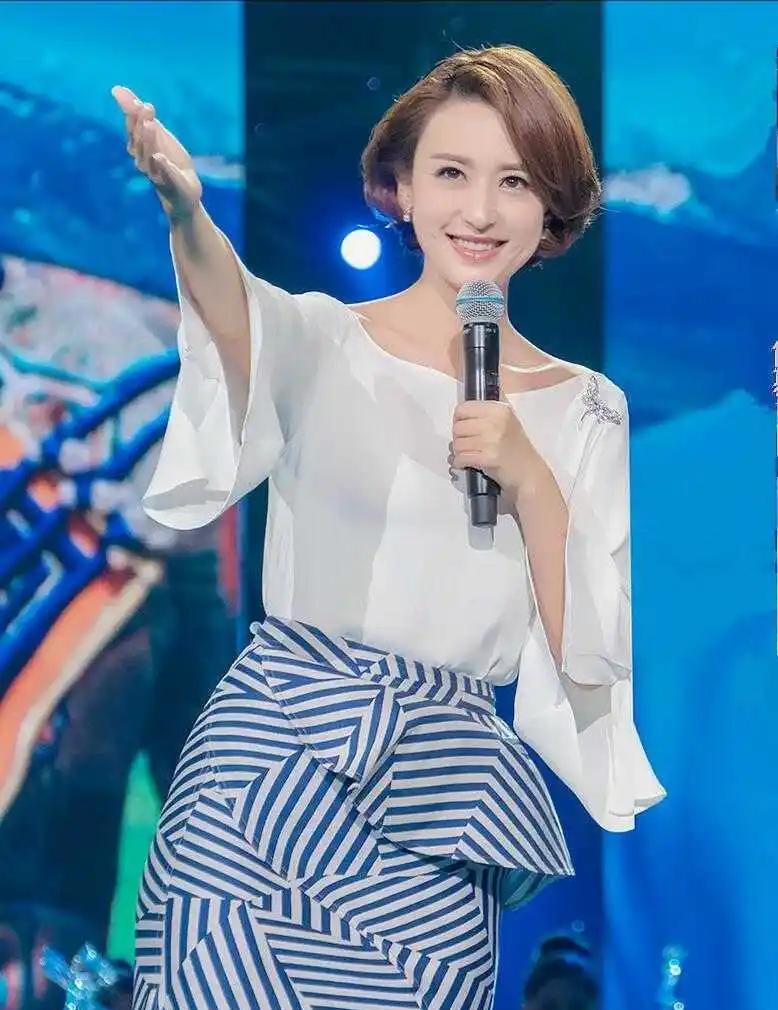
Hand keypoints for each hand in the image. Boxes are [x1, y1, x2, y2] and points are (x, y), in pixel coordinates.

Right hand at [111, 84, 202, 220]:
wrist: (182, 195)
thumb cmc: (167, 161)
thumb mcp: (157, 134)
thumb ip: (140, 114)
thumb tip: (117, 88)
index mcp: (140, 147)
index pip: (133, 129)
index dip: (132, 114)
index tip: (133, 99)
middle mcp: (144, 161)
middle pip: (140, 142)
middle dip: (141, 124)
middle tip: (146, 107)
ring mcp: (157, 174)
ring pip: (149, 157)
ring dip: (149, 141)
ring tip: (150, 125)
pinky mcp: (172, 185)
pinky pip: (165, 175)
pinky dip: (162, 167)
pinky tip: (160, 158)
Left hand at [449, 395, 538, 500]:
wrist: (529, 473)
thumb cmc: (516, 449)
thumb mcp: (507, 422)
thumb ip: (486, 414)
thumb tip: (459, 413)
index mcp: (499, 409)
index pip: (463, 409)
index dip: (459, 420)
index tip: (464, 429)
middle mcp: (496, 422)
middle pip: (458, 427)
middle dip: (458, 438)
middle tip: (466, 445)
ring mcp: (492, 440)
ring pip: (457, 443)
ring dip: (458, 452)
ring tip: (467, 455)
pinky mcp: (488, 458)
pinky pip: (461, 457)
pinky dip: (459, 463)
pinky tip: (465, 464)